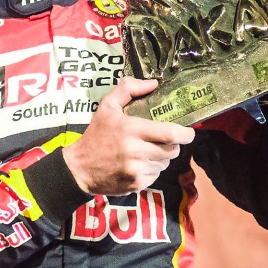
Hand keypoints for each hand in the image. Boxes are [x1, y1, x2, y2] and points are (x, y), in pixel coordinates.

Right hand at [62, 77, 194, 195]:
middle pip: (173, 150)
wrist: (78, 168)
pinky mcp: (137, 184)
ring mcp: (137, 170)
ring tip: (145, 151)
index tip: (188, 131)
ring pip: (165, 163)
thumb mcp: (106, 107)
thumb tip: (153, 83)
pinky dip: (151, 169)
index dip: (186, 133)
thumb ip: (128, 89)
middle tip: (162, 140)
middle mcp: (136, 151)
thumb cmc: (95, 135)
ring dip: (161, 157)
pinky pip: (156, 175)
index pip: (171, 133)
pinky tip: (138, 164)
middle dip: (172, 145)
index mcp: (131, 129)